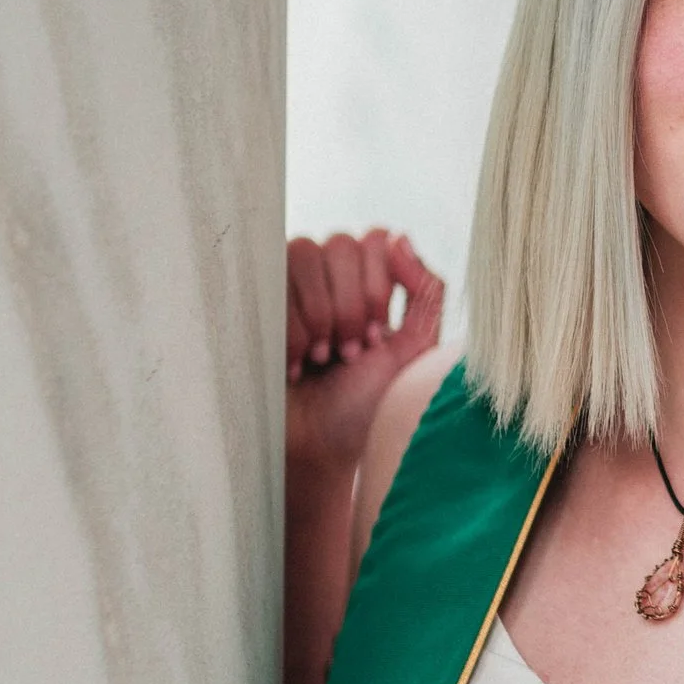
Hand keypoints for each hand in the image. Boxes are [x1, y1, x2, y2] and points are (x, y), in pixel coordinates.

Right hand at [285, 228, 444, 478]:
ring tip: (320, 358)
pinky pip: (271, 278)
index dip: (375, 287)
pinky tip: (292, 364)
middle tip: (348, 354)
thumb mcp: (415, 351)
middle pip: (340, 244)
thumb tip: (400, 237)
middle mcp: (331, 277)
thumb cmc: (367, 405)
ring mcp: (291, 285)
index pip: (375, 238)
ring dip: (318, 315)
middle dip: (348, 306)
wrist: (318, 445)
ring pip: (304, 252)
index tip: (374, 340)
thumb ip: (426, 292)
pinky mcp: (257, 300)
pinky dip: (289, 327)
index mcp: (370, 283)